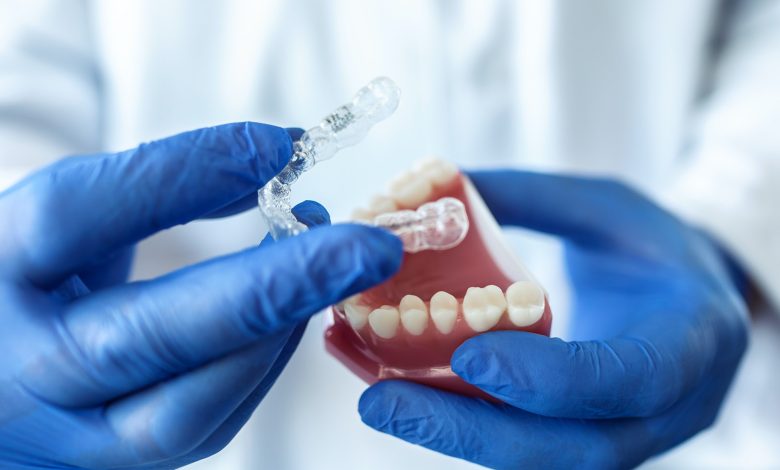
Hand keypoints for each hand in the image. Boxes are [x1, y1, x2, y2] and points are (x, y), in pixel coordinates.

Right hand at [0, 122, 401, 468]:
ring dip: (278, 335)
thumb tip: (268, 160)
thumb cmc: (26, 280)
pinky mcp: (112, 463)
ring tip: (336, 267)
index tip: (281, 146)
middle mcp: (22, 365)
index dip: (184, 173)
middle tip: (368, 246)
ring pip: (184, 409)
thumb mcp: (62, 219)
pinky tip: (295, 316)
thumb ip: (149, 188)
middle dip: (273, 287)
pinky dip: (262, 365)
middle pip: (146, 335)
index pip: (76, 215)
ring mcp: (66, 433)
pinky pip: (203, 426)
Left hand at [359, 170, 747, 468]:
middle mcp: (671, 406)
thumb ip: (526, 198)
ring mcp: (633, 433)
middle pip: (578, 450)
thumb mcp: (603, 205)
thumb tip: (429, 189)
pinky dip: (467, 427)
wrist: (693, 295)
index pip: (632, 376)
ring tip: (382, 404)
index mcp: (693, 335)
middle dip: (474, 432)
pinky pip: (529, 446)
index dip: (552, 377)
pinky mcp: (592, 438)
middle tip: (385, 403)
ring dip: (457, 436)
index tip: (469, 356)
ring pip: (546, 460)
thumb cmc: (652, 245)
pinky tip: (409, 399)